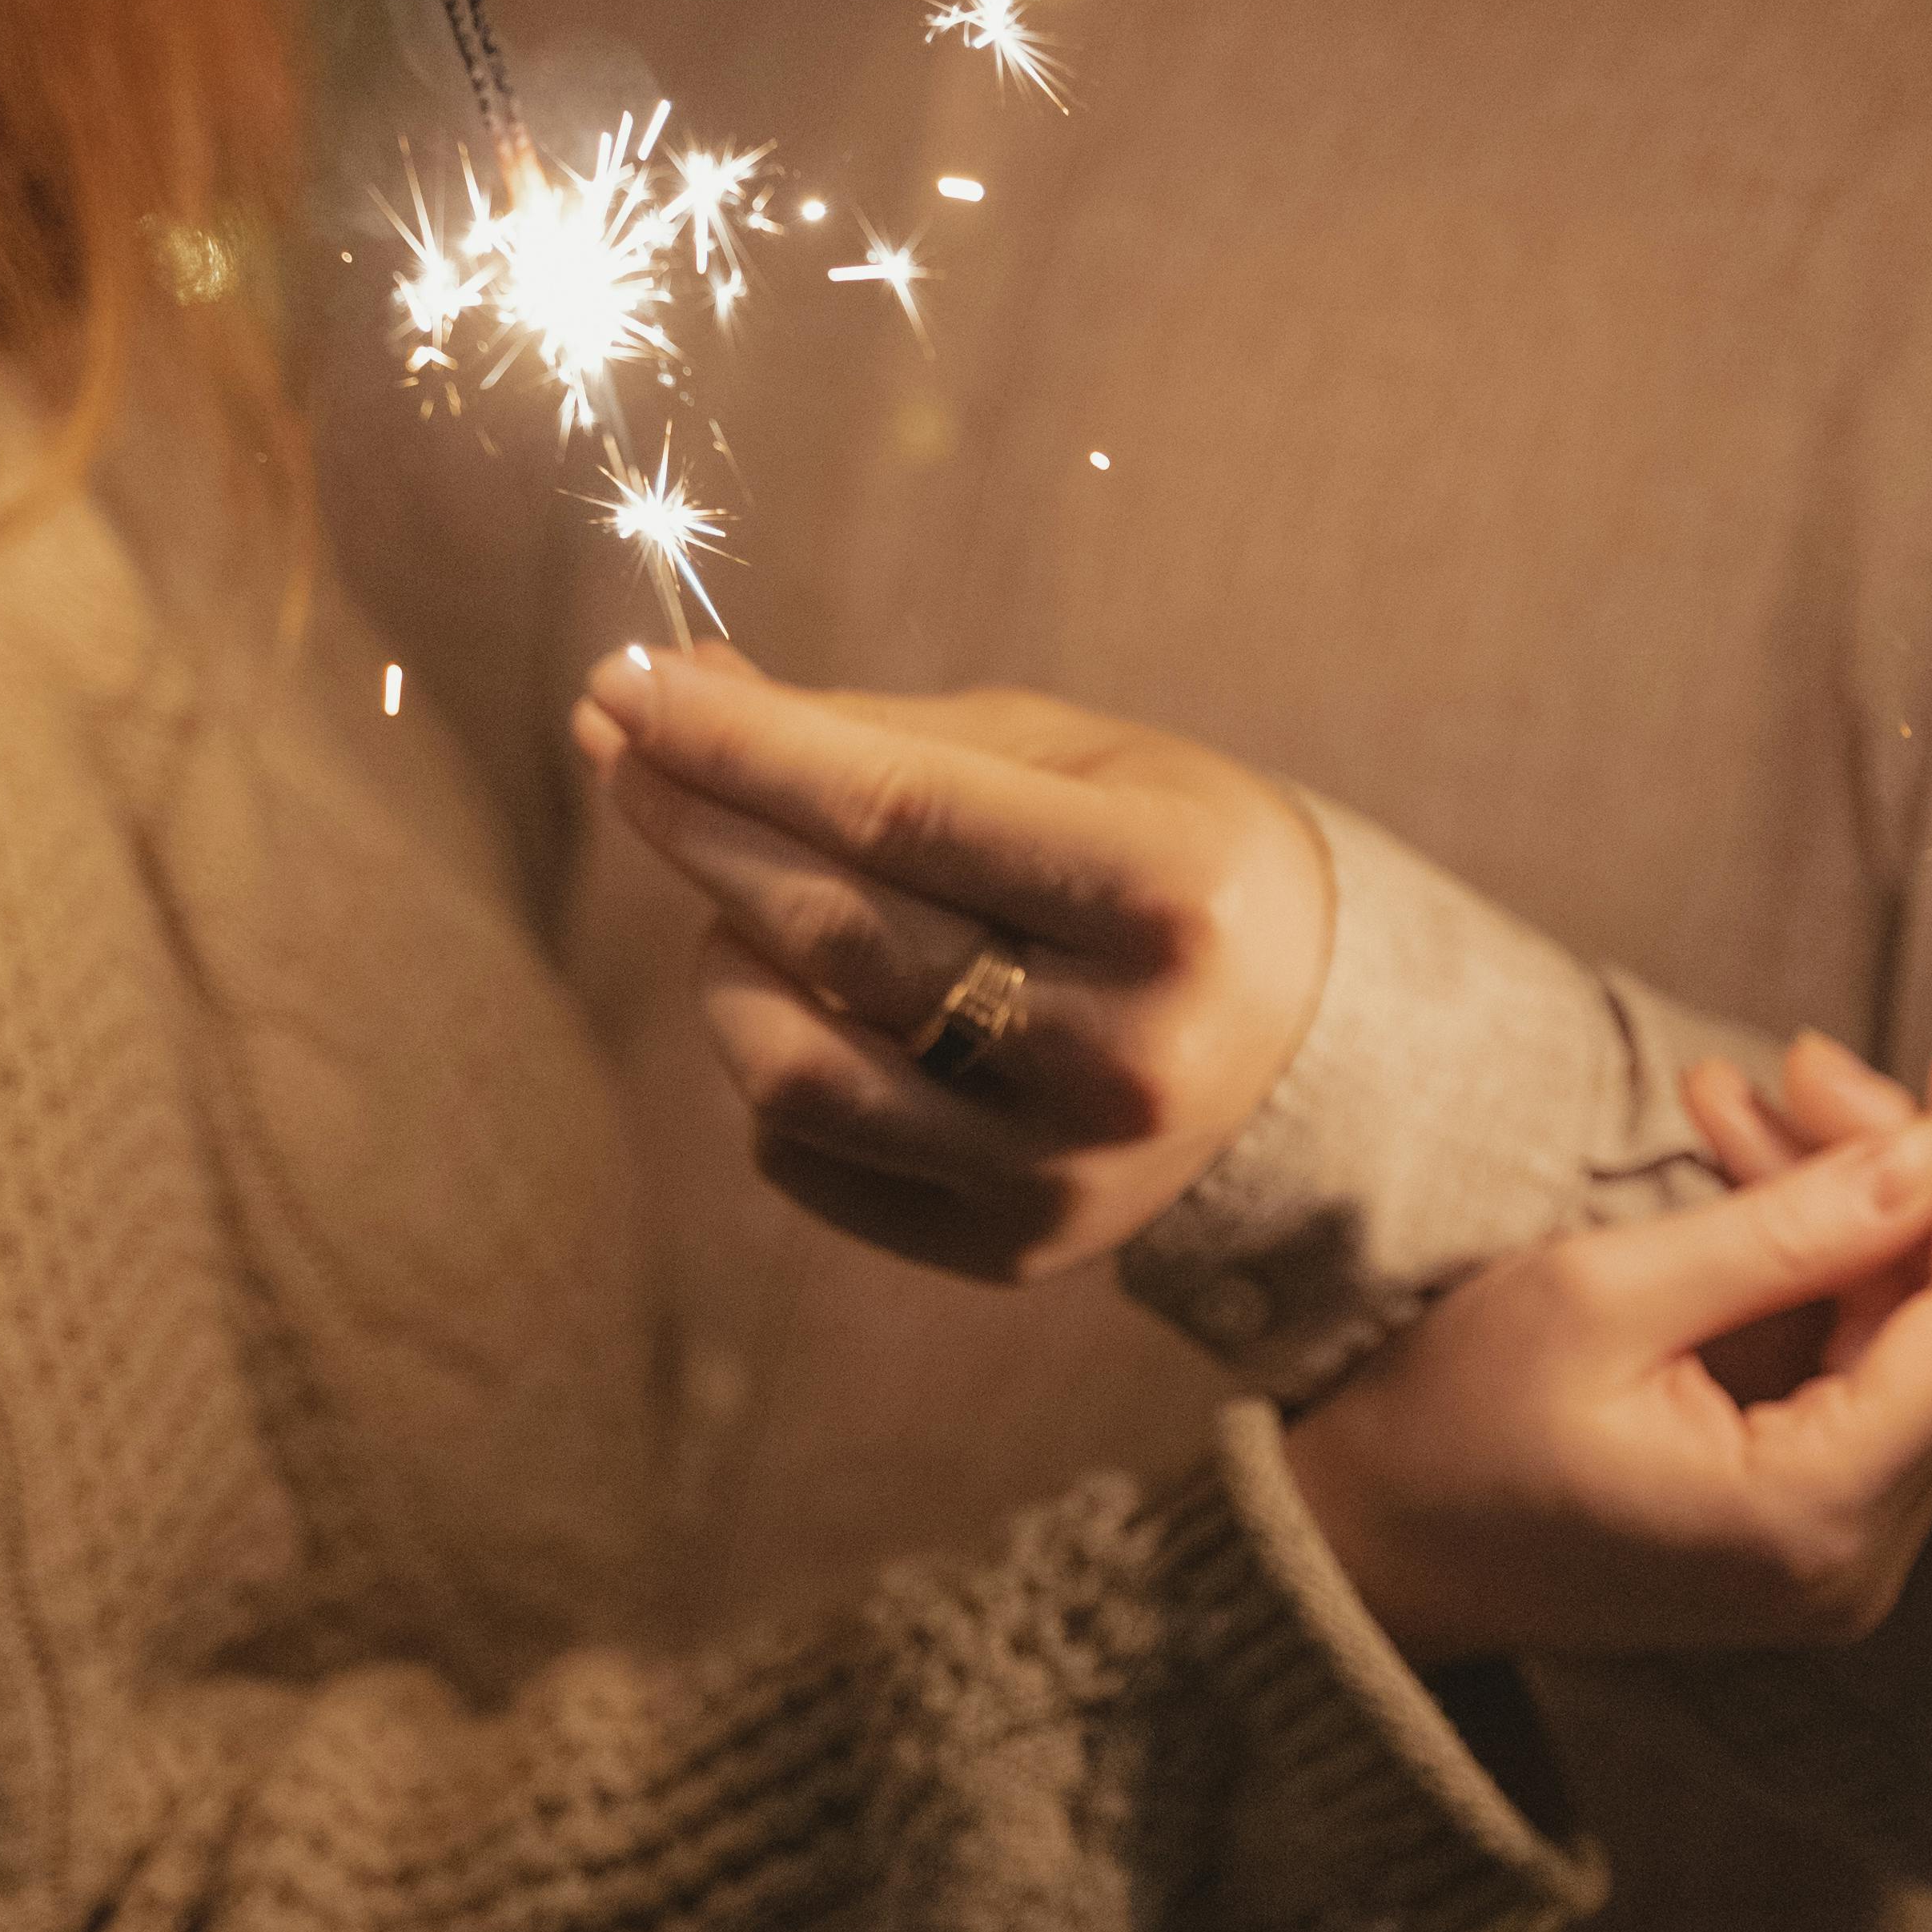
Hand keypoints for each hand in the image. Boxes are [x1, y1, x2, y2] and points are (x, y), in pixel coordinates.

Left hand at [572, 643, 1335, 1280]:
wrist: (1309, 1043)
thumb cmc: (1162, 857)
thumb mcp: (1067, 760)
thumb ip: (873, 736)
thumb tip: (674, 695)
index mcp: (1169, 897)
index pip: (896, 810)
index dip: (738, 745)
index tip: (628, 684)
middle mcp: (1121, 1055)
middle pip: (834, 934)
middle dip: (697, 822)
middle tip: (622, 746)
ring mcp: (1063, 1172)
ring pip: (792, 1070)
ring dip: (722, 959)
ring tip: (745, 902)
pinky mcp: (1010, 1247)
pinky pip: (806, 1157)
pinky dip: (772, 1061)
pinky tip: (813, 1003)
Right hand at [1282, 1030, 1931, 1663]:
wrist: (1365, 1548)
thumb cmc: (1452, 1429)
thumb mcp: (1604, 1293)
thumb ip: (1788, 1227)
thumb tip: (1931, 1153)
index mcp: (1813, 1515)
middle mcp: (1854, 1560)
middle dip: (1892, 1176)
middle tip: (1799, 1062)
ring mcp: (1832, 1556)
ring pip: (1901, 1340)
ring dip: (1841, 1208)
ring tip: (1735, 1098)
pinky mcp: (1800, 1528)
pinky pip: (1851, 1373)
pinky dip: (1809, 1268)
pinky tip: (1742, 1171)